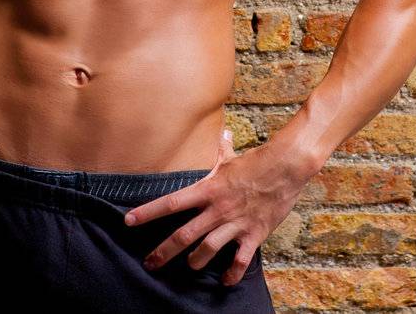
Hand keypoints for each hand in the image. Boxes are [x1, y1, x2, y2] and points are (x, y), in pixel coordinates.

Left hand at [124, 129, 309, 287]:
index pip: (171, 203)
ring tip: (190, 267)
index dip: (148, 213)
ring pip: (207, 249)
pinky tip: (226, 281)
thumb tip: (222, 134)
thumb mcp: (233, 158)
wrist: (287, 166)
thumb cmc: (258, 161)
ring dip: (195, 262)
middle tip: (150, 264)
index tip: (129, 221)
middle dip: (164, 252)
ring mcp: (235, 223)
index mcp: (209, 190)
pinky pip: (239, 260)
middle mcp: (217, 209)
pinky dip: (231, 273)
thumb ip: (221, 151)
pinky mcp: (253, 234)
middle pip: (183, 235)